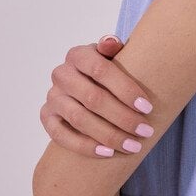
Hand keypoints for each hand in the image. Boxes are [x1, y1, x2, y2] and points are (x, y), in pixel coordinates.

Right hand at [40, 34, 154, 157]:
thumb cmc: (106, 69)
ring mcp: (53, 96)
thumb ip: (112, 47)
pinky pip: (62, 136)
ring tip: (133, 146)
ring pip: (79, 119)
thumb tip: (111, 43)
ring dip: (109, 135)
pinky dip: (85, 146)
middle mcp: (62, 74)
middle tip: (146, 131)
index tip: (148, 108)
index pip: (100, 70)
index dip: (125, 90)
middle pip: (93, 98)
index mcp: (78, 54)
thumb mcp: (112, 55)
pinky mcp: (47, 117)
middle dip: (123, 118)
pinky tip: (109, 153)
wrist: (86, 83)